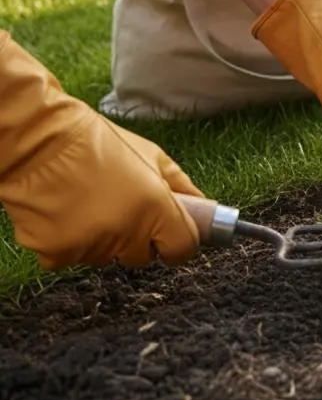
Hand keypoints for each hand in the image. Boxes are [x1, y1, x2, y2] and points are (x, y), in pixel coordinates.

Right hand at [0, 32, 201, 270]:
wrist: (38, 141)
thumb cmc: (97, 142)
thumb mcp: (152, 155)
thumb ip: (182, 186)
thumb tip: (205, 207)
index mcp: (155, 209)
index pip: (182, 250)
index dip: (179, 243)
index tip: (172, 236)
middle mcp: (125, 233)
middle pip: (142, 257)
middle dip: (138, 239)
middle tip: (122, 208)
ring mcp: (90, 247)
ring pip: (106, 257)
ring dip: (103, 238)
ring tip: (88, 202)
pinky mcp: (56, 254)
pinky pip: (72, 258)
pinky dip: (70, 242)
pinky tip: (64, 212)